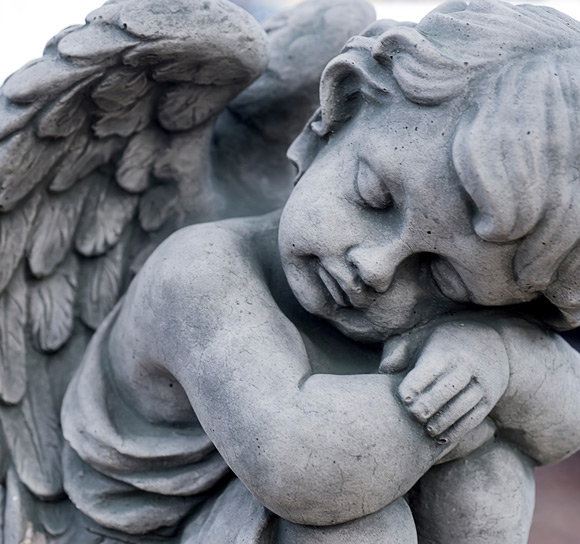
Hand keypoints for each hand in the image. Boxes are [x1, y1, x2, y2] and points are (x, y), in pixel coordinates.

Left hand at [397, 322, 509, 443]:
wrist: (489, 341)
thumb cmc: (441, 343)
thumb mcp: (419, 338)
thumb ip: (398, 352)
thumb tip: (383, 371)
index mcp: (445, 351)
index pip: (430, 369)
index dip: (416, 385)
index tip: (404, 398)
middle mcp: (466, 366)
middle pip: (448, 388)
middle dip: (430, 404)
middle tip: (414, 416)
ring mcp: (481, 383)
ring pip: (463, 405)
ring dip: (445, 421)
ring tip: (428, 431)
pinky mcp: (489, 399)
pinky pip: (475, 417)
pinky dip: (459, 430)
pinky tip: (442, 438)